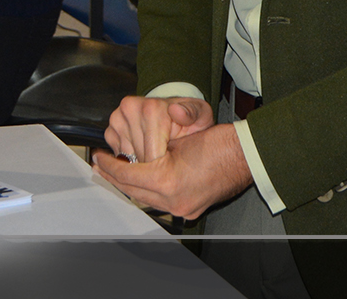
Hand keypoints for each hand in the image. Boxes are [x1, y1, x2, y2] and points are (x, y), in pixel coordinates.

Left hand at [94, 121, 252, 218]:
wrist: (247, 156)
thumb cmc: (220, 142)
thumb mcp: (177, 137)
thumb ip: (151, 139)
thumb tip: (127, 146)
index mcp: (168, 182)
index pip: (128, 176)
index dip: (110, 165)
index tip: (99, 157)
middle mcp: (174, 202)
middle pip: (133, 192)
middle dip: (115, 178)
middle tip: (101, 165)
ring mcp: (183, 208)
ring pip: (144, 199)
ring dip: (129, 185)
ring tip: (116, 172)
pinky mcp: (190, 208)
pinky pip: (159, 202)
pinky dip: (147, 190)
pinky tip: (140, 179)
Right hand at [105, 94, 212, 163]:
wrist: (172, 110)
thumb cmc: (188, 118)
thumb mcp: (200, 115)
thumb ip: (193, 114)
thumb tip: (177, 112)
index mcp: (152, 108)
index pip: (152, 154)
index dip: (164, 168)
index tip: (174, 169)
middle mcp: (130, 109)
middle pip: (138, 158)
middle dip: (153, 167)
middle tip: (168, 165)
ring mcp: (117, 119)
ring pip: (127, 160)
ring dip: (142, 164)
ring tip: (158, 159)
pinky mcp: (110, 130)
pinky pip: (118, 155)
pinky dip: (131, 160)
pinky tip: (145, 153)